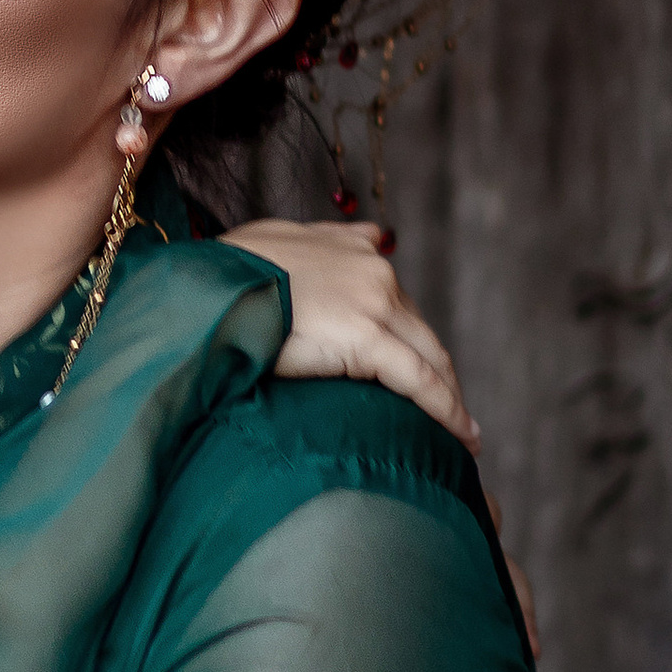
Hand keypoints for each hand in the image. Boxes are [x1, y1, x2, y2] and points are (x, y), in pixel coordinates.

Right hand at [227, 217, 478, 451]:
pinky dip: (446, 410)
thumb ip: (327, 239)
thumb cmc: (229, 269)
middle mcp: (375, 273)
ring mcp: (375, 303)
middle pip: (420, 332)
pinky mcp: (368, 337)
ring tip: (464, 435)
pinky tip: (462, 437)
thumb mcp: (281, 237)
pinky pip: (420, 381)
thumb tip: (372, 234)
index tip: (421, 370)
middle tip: (454, 412)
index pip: (396, 304)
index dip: (410, 342)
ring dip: (450, 396)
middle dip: (439, 373)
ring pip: (429, 357)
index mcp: (355, 251)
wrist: (208, 285)